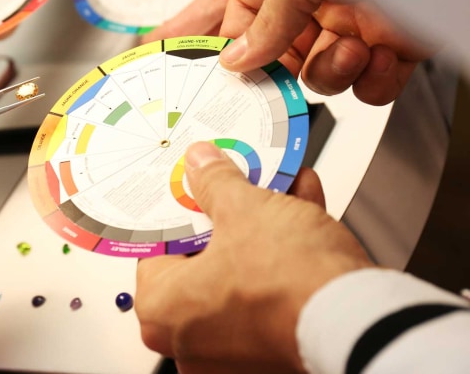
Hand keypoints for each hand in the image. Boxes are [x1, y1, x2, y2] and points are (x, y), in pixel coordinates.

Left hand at [135, 142, 371, 372]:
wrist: (359, 321)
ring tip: (279, 187)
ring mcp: (234, 354)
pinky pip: (272, 293)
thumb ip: (214, 182)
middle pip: (204, 261)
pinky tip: (305, 208)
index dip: (179, 214)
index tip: (191, 191)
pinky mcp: (276, 351)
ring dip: (264, 228)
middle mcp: (190, 342)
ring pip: (243, 274)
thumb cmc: (288, 284)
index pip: (158, 250)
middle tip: (235, 187)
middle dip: (228, 217)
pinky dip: (286, 254)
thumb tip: (200, 163)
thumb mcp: (243, 208)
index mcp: (162, 311)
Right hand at [218, 0, 433, 104]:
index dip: (239, 43)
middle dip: (285, 68)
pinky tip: (381, 58)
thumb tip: (236, 57)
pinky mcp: (395, 45)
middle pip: (283, 51)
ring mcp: (357, 20)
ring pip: (323, 74)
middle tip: (283, 80)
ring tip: (353, 51)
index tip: (234, 72)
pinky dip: (372, 82)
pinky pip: (369, 86)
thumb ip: (266, 19)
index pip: (248, 11)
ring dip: (333, 72)